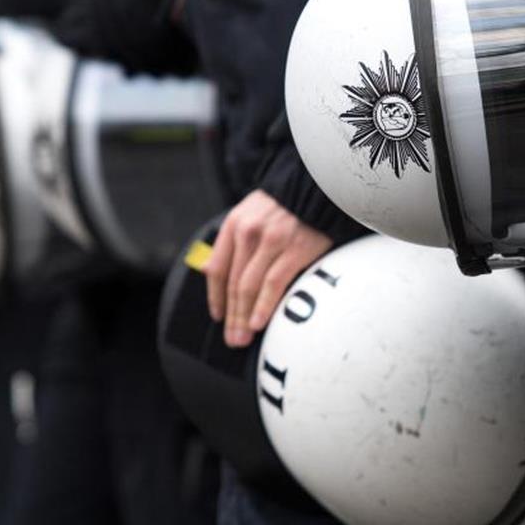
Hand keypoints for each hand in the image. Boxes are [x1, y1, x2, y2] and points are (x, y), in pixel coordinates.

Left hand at [205, 190, 331, 347]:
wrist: (320, 185)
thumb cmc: (287, 204)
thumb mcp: (251, 212)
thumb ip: (232, 240)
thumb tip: (204, 269)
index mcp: (234, 223)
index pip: (217, 268)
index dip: (215, 297)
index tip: (218, 317)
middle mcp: (248, 231)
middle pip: (232, 282)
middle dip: (231, 316)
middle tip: (232, 340)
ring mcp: (271, 240)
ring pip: (248, 287)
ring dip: (243, 318)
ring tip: (242, 339)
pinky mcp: (294, 248)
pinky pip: (273, 283)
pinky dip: (263, 306)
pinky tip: (258, 323)